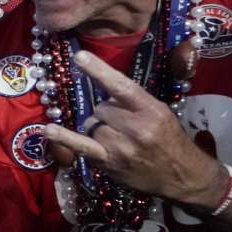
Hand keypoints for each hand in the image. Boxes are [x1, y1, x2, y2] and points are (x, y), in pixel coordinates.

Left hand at [42, 50, 226, 208]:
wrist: (182, 175)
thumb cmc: (169, 139)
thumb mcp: (160, 113)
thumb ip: (133, 102)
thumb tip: (104, 92)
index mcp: (151, 110)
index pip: (121, 86)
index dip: (99, 71)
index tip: (80, 56)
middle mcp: (136, 127)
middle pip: (101, 108)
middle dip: (106, 113)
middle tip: (123, 125)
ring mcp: (121, 146)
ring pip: (90, 124)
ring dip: (96, 128)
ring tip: (116, 138)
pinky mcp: (109, 162)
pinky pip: (81, 146)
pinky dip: (64, 138)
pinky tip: (48, 130)